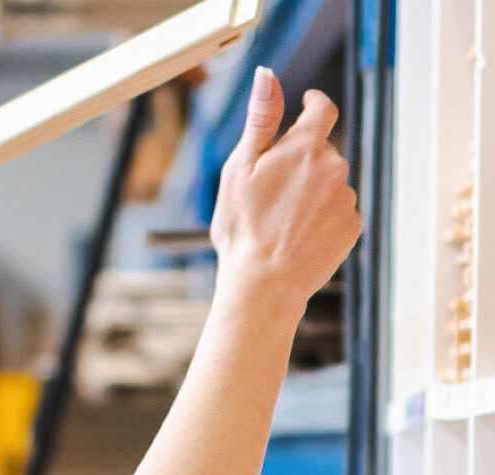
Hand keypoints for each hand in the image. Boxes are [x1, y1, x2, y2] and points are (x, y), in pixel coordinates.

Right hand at [210, 68, 361, 311]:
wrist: (265, 281)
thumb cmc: (244, 226)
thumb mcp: (240, 167)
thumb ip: (260, 118)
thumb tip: (266, 74)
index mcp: (305, 147)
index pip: (322, 109)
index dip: (314, 102)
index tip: (308, 102)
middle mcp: (334, 167)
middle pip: (320, 151)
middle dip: (299, 161)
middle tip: (268, 189)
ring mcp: (346, 197)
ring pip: (328, 182)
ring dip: (309, 191)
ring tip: (280, 220)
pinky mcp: (353, 226)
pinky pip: (338, 211)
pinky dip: (320, 216)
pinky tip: (296, 234)